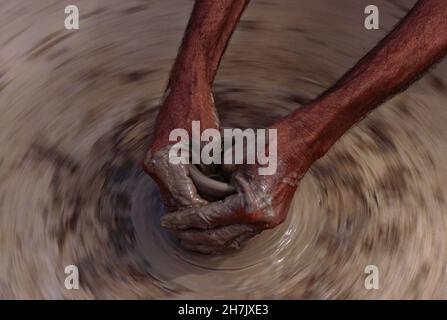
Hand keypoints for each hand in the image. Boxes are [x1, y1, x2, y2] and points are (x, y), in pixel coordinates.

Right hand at [144, 84, 218, 210]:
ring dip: (191, 205)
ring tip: (214, 214)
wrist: (183, 89)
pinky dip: (187, 193)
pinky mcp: (158, 161)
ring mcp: (153, 163)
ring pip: (172, 196)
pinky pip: (172, 185)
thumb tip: (218, 201)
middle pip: (175, 202)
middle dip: (196, 213)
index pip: (184, 200)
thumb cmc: (199, 112)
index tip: (221, 219)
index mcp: (163, 162)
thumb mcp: (210, 145)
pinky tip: (205, 198)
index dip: (203, 212)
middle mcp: (153, 165)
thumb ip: (212, 174)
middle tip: (219, 223)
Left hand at [160, 127, 314, 253]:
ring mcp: (267, 223)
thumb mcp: (231, 159)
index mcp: (249, 207)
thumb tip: (192, 197)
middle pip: (217, 237)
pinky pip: (242, 235)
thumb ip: (212, 183)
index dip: (183, 220)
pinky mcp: (271, 220)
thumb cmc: (263, 146)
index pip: (207, 219)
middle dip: (192, 236)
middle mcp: (259, 221)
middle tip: (173, 232)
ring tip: (188, 239)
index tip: (166, 221)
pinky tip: (211, 235)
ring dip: (208, 242)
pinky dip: (224, 237)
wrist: (297, 145)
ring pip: (231, 241)